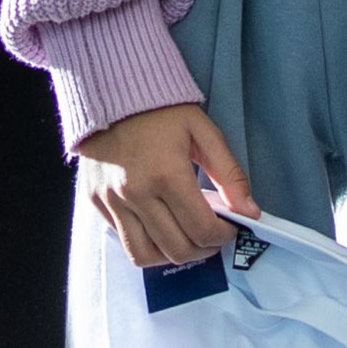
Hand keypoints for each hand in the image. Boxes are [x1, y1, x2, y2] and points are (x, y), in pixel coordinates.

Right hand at [76, 104, 256, 268]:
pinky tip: (160, 226)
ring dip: (171, 255)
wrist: (111, 91)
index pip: (201, 229)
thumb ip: (229, 173)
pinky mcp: (96, 202)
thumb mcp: (203, 131)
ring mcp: (112, 201)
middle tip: (211, 235)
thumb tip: (250, 211)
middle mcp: (136, 193)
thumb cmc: (160, 110)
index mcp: (166, 174)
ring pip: (145, 256)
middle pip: (177, 250)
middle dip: (203, 250)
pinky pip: (123, 241)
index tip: (229, 227)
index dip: (223, 236)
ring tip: (185, 238)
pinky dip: (146, 244)